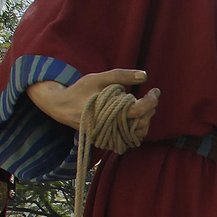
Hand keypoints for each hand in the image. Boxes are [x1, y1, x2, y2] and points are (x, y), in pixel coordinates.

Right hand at [27, 69, 159, 144]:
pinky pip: (129, 138)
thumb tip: (145, 75)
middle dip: (150, 109)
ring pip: (138, 134)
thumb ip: (121, 75)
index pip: (139, 111)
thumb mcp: (98, 78)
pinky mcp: (108, 140)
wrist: (61, 107)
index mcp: (109, 112)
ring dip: (145, 120)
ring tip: (141, 106)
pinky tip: (133, 116)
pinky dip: (136, 128)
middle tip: (149, 97)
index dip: (151, 101)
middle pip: (142, 123)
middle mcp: (110, 127)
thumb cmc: (80, 90)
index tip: (156, 91)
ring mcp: (109, 136)